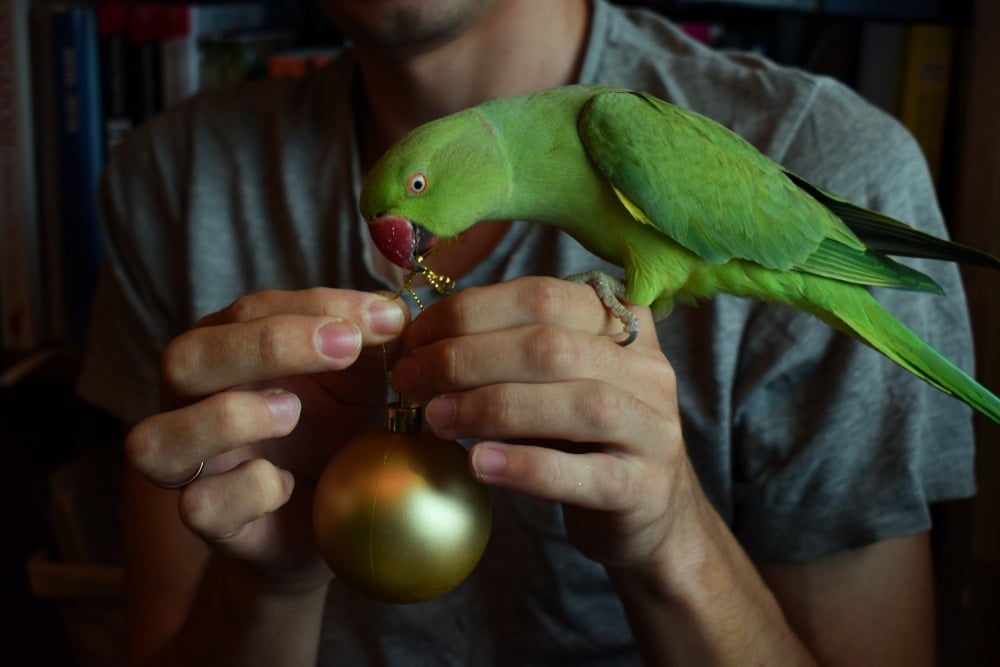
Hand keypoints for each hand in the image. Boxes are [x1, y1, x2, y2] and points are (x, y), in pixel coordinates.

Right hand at [124, 288, 409, 587]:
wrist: (341, 521)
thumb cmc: (338, 433)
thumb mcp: (357, 380)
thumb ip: (367, 341)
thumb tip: (391, 311)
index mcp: (228, 352)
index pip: (249, 311)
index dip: (314, 307)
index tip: (383, 318)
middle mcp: (193, 404)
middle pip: (184, 359)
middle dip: (264, 345)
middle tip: (343, 346)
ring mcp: (193, 466)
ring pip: (156, 439)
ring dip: (227, 419)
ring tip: (293, 413)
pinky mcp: (212, 522)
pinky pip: (200, 506)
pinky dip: (247, 490)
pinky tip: (289, 483)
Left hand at [390, 276, 696, 570]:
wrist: (649, 509)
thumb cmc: (582, 435)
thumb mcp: (554, 378)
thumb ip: (507, 351)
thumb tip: (418, 338)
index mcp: (622, 323)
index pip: (541, 296)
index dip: (469, 312)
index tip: (414, 337)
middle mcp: (647, 368)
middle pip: (552, 346)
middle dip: (467, 358)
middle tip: (409, 380)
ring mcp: (653, 428)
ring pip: (576, 404)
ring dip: (491, 407)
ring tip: (435, 419)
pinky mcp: (645, 488)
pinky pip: (585, 474)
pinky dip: (525, 467)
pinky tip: (478, 464)